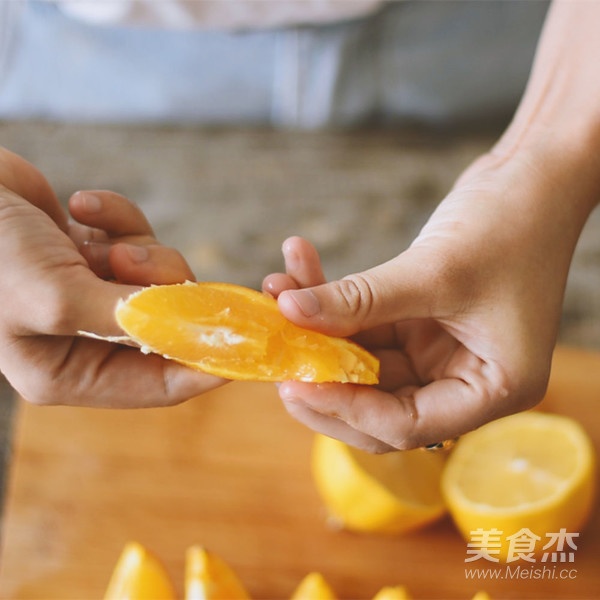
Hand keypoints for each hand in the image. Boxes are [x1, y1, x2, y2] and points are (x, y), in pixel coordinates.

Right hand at [0, 147, 224, 406]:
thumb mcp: (54, 294)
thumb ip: (129, 319)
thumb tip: (197, 338)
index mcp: (67, 373)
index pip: (161, 384)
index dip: (208, 363)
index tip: (247, 338)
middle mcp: (83, 341)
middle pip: (170, 328)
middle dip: (164, 291)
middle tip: (133, 263)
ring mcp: (90, 295)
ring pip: (160, 281)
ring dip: (140, 252)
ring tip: (95, 236)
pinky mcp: (92, 253)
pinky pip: (136, 240)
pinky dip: (119, 219)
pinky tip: (79, 204)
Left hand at [263, 153, 588, 451]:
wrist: (531, 177)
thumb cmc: (511, 223)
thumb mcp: (434, 270)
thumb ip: (360, 299)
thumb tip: (290, 310)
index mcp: (493, 389)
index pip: (408, 424)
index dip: (347, 408)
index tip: (293, 386)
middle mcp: (465, 378)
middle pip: (378, 402)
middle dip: (324, 378)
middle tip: (278, 358)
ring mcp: (440, 351)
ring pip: (363, 360)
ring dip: (318, 328)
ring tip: (279, 288)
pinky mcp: (420, 322)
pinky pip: (366, 325)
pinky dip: (333, 303)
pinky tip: (299, 271)